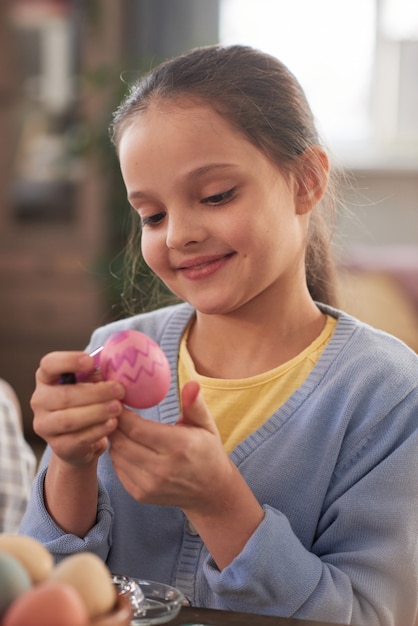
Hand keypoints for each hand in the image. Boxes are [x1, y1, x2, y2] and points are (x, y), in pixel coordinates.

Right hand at [31, 351, 125, 466]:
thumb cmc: (87, 403)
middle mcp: (40, 400)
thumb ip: (97, 375)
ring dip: (97, 412)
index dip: (68, 361)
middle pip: (64, 395)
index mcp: (46, 378)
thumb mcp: (91, 384)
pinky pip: (77, 438)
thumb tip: (115, 366)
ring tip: (118, 407)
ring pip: (69, 419)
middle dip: (95, 393)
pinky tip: (112, 423)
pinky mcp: (57, 446)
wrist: (81, 441)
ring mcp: (45, 425)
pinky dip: (97, 430)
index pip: (49, 364)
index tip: (90, 361)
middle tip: (119, 390)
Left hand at [108, 381, 232, 510]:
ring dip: (115, 439)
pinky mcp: (141, 494)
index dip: (122, 414)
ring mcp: (150, 485)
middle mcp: (162, 469)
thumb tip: (191, 384)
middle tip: (114, 411)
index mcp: (179, 447)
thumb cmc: (207, 451)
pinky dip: (118, 454)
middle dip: (114, 424)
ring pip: (116, 455)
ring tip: (120, 426)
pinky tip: (127, 445)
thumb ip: (194, 404)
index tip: (119, 401)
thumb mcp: (205, 424)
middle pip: (121, 442)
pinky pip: (118, 469)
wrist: (211, 491)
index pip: (137, 428)